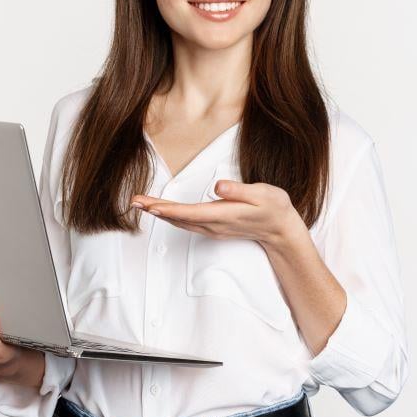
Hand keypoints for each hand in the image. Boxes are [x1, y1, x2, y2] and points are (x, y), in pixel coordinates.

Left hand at [131, 179, 307, 248]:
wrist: (281, 230)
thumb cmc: (273, 208)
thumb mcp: (263, 194)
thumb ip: (239, 190)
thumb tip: (219, 186)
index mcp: (223, 215)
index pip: (190, 212)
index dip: (169, 210)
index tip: (151, 206)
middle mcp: (214, 224)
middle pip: (178, 218)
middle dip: (156, 210)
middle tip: (134, 202)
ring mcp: (212, 228)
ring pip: (180, 221)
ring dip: (160, 213)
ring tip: (141, 204)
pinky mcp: (212, 227)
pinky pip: (186, 223)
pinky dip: (171, 216)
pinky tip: (162, 211)